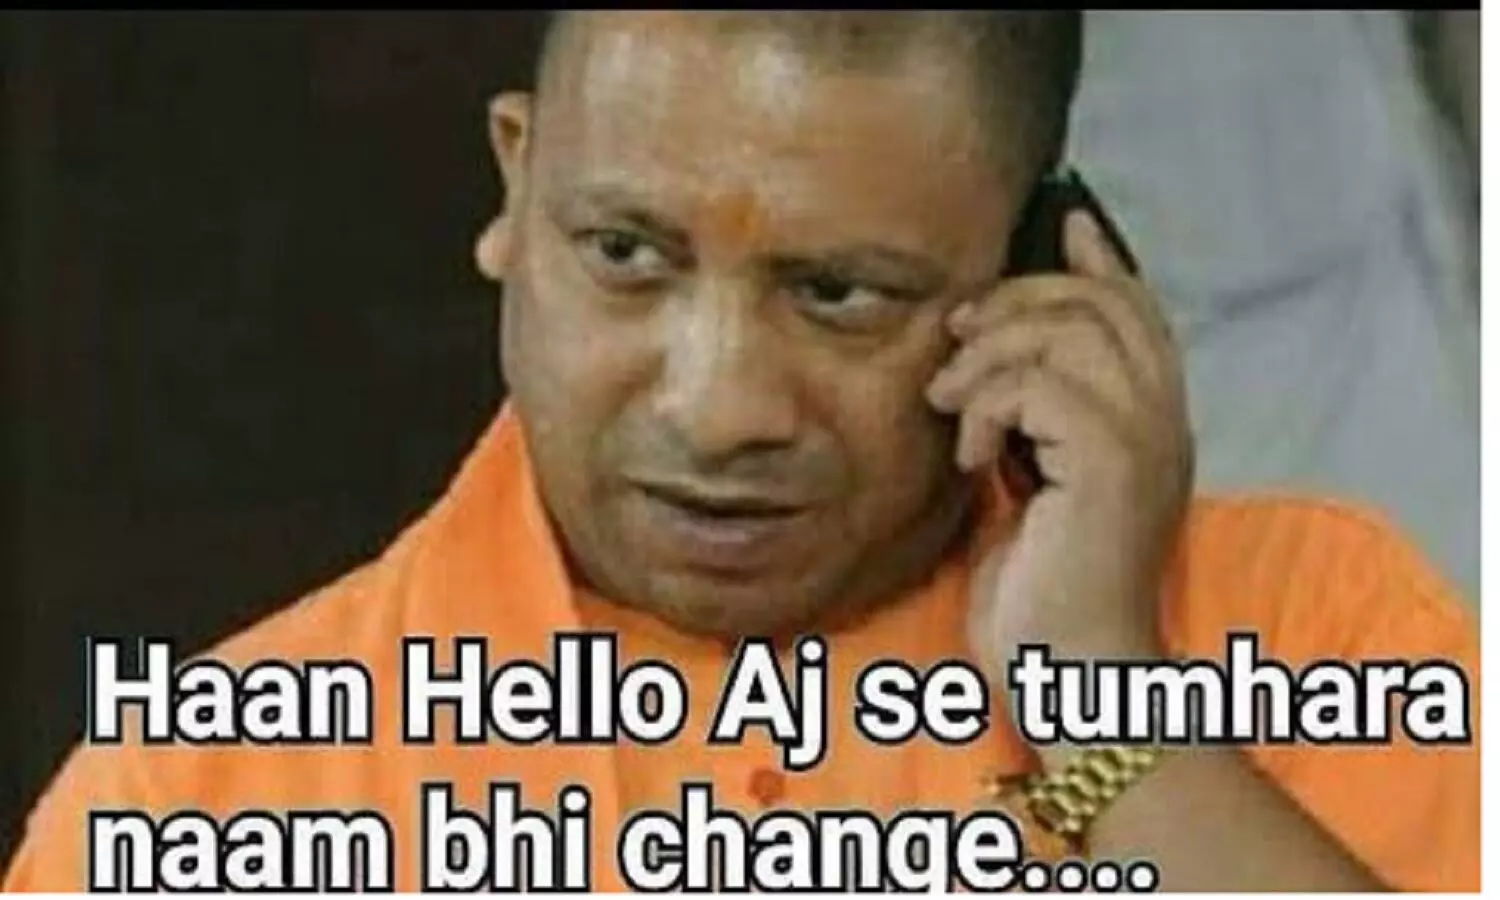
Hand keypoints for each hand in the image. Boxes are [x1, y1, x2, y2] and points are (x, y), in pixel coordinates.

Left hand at [925, 210, 1193, 679]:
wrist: (1069, 673)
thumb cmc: (1044, 593)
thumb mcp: (1036, 491)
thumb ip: (1036, 426)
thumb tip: (998, 369)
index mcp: (1153, 425)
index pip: (1141, 314)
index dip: (1102, 263)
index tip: (1065, 223)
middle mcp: (1165, 422)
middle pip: (1101, 305)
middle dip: (1016, 302)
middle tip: (958, 337)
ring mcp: (1144, 440)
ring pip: (1067, 333)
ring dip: (988, 355)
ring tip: (950, 404)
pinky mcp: (1110, 464)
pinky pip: (1039, 385)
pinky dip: (987, 407)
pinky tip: (970, 456)